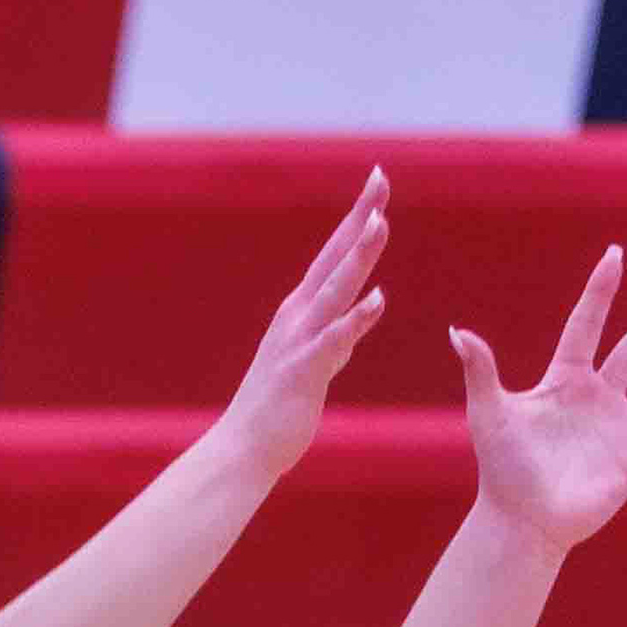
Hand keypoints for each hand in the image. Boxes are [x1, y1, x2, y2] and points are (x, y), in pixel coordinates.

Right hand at [218, 171, 391, 481]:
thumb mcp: (313, 367)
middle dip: (359, 217)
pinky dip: (356, 318)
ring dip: (358, 255)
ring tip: (382, 222)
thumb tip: (352, 331)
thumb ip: (334, 344)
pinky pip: (335, 339)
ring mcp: (300, 339)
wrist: (245, 449)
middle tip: (381, 178)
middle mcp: (299, 315)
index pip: (335, 256)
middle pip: (335, 257)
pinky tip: (379, 298)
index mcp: (302, 311)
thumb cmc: (278, 410)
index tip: (378, 184)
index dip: (357, 219)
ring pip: (335, 289)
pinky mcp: (305, 369)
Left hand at [453, 251, 626, 554]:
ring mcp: (621, 432)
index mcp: (566, 381)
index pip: (587, 325)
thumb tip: (458, 331)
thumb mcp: (490, 415)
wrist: (521, 522)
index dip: (601, 291)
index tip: (617, 255)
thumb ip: (481, 372)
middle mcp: (599, 399)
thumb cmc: (502, 469)